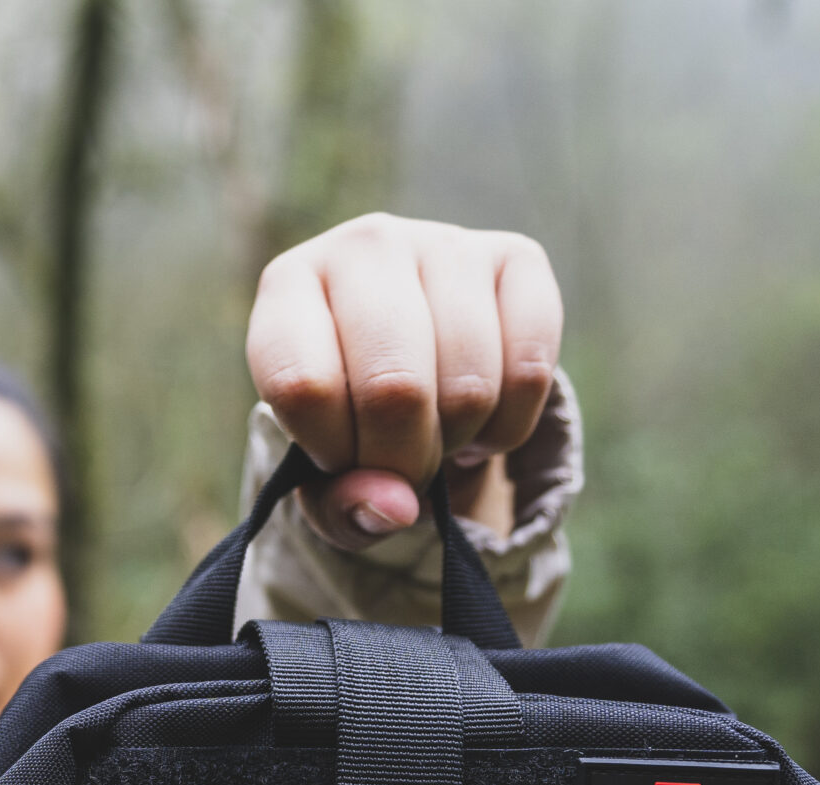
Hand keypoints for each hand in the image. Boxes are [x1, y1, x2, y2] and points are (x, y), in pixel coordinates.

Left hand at [246, 213, 562, 550]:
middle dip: (404, 459)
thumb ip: (341, 504)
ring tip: (439, 431)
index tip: (342, 459)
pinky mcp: (518, 255)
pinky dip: (509, 425)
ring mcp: (445, 242)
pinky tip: (483, 414)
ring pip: (469, 388)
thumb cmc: (349, 414)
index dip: (335, 452)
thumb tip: (397, 507)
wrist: (410, 355)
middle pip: (395, 390)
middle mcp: (364, 245)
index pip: (306, 387)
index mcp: (289, 286)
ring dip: (459, 442)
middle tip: (402, 466)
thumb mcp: (324, 469)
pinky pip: (530, 372)